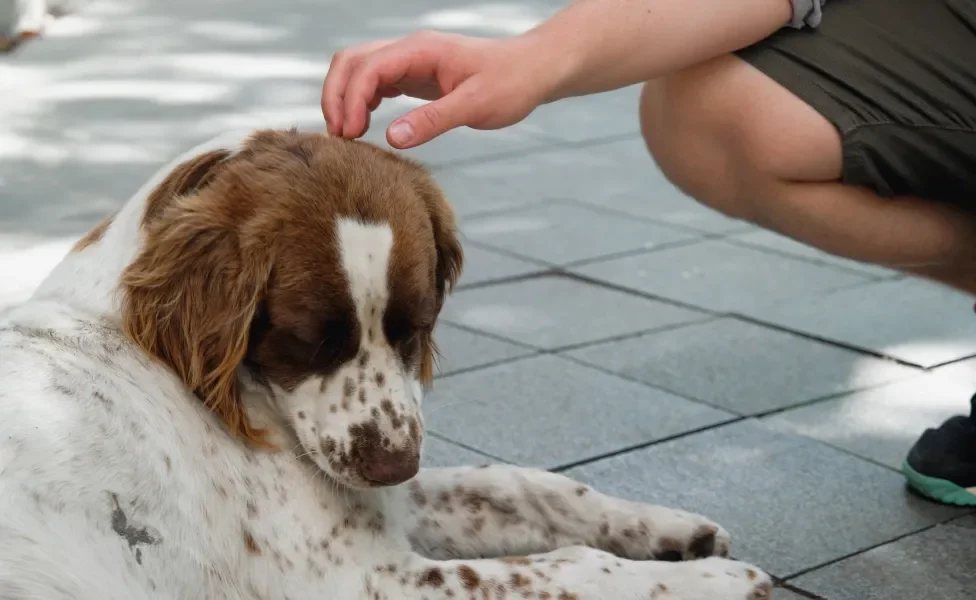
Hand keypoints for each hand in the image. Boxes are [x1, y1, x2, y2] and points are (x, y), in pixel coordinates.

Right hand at [321, 31, 566, 148]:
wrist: (532, 70)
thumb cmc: (511, 83)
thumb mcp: (476, 106)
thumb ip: (433, 121)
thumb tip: (392, 138)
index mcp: (421, 50)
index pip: (368, 67)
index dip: (350, 100)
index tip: (350, 135)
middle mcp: (410, 50)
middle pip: (351, 62)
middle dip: (336, 96)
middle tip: (339, 138)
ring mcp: (410, 61)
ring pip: (359, 70)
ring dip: (345, 99)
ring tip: (347, 137)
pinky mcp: (414, 75)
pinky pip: (375, 82)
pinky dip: (361, 102)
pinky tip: (364, 127)